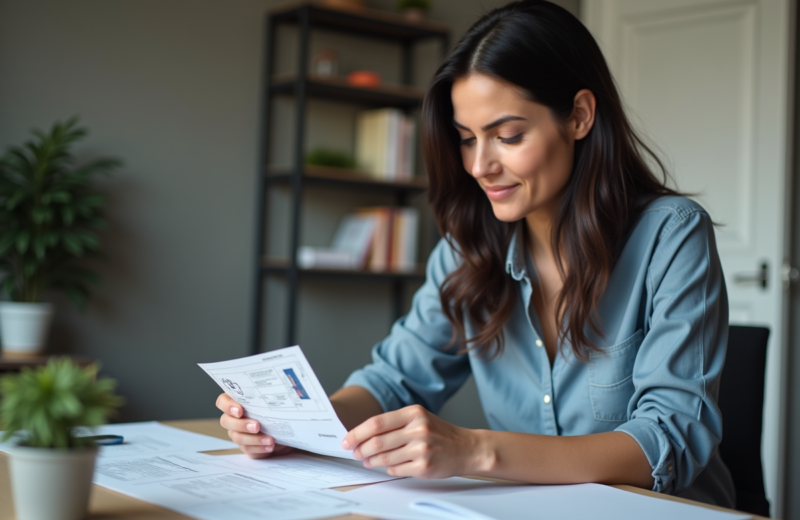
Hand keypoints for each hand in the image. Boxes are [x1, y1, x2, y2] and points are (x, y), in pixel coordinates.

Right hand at [216, 393, 292, 458]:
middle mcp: (233, 417)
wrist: (285, 427)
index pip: (222, 401)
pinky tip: (270, 446)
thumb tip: (275, 390)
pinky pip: (247, 448)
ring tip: (269, 439)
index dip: (227, 406)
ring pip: (237, 437)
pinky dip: (259, 448)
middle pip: (226, 421)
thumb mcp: (273, 401)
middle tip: (257, 426)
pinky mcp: (245, 445)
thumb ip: (268, 397)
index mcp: (236, 402)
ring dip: (254, 439)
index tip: (240, 411)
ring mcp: (237, 433)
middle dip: (241, 424)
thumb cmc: (276, 409)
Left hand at [341, 404, 487, 477]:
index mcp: (413, 413)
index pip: (376, 423)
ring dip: (371, 461)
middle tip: (355, 452)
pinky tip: (388, 465)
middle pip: (377, 441)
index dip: (357, 433)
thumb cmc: (439, 433)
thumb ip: (394, 424)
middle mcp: (418, 429)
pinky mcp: (424, 466)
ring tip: (368, 460)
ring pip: (384, 458)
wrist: (466, 448)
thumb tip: (363, 435)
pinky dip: (388, 468)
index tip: (347, 440)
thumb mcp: (419, 419)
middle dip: (361, 449)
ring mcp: (422, 449)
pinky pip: (396, 469)